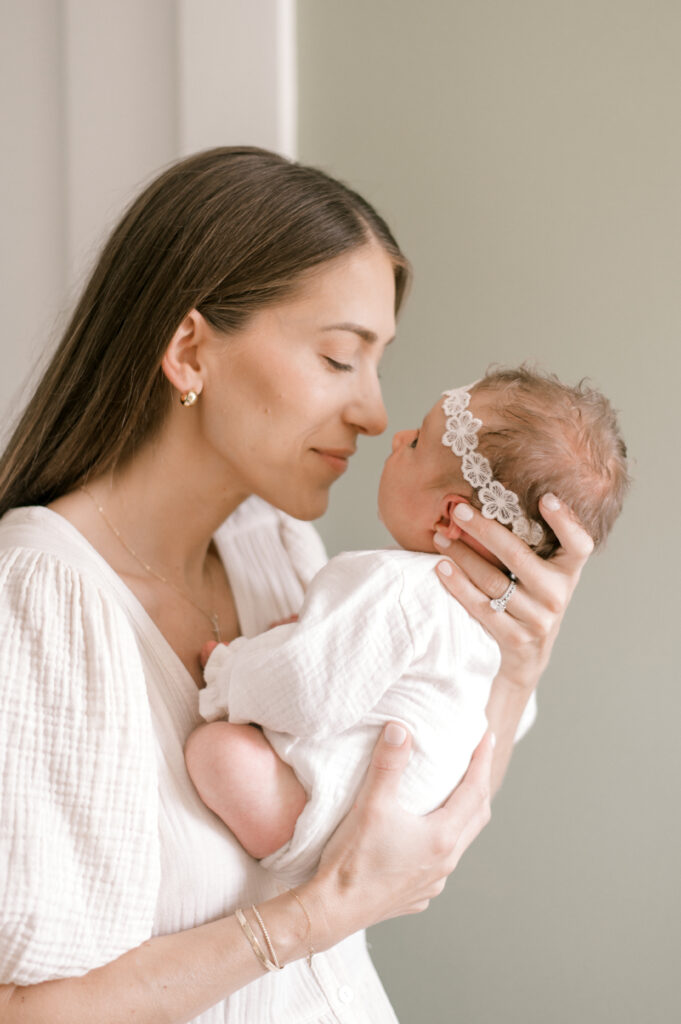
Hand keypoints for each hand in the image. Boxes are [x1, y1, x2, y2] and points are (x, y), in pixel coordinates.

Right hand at [308, 724, 494, 944]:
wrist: (333, 910)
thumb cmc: (353, 859)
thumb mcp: (370, 805)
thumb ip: (388, 764)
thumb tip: (400, 729)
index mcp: (441, 837)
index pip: (474, 790)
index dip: (481, 760)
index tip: (486, 736)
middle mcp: (445, 862)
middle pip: (476, 816)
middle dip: (479, 785)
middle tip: (476, 760)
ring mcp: (433, 882)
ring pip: (459, 843)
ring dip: (462, 815)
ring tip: (452, 795)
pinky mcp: (417, 895)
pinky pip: (439, 864)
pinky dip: (440, 842)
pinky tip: (423, 837)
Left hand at [435, 494, 593, 688]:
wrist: (529, 655)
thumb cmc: (532, 599)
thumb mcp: (544, 573)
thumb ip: (534, 544)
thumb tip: (496, 500)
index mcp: (569, 573)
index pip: (579, 544)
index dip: (566, 521)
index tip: (546, 498)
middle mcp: (557, 595)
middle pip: (517, 556)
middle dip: (484, 530)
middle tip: (459, 510)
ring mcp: (536, 619)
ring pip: (492, 580)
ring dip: (462, 555)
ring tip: (441, 537)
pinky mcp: (513, 636)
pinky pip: (479, 605)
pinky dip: (457, 584)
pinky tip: (441, 567)